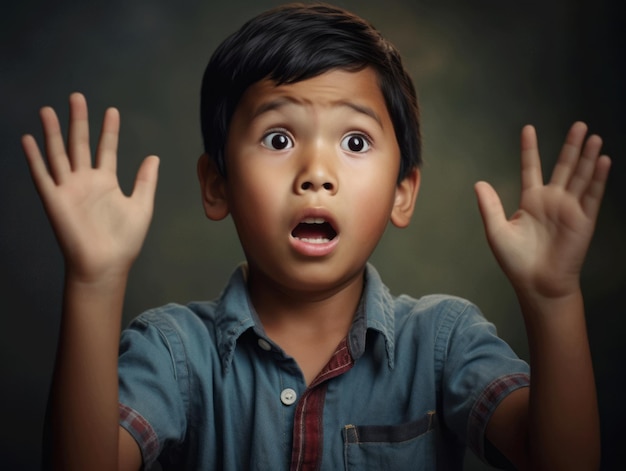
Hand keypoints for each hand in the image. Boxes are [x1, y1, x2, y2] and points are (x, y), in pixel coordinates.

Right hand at [22, 93, 158, 281]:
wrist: (106, 265)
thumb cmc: (125, 241)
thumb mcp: (142, 206)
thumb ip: (145, 181)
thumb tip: (154, 157)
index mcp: (106, 182)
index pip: (106, 149)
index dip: (109, 130)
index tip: (112, 110)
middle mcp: (86, 182)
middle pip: (80, 144)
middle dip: (79, 121)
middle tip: (77, 97)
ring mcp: (68, 189)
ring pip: (58, 154)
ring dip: (52, 132)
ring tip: (48, 109)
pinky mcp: (54, 200)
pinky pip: (42, 175)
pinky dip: (34, 158)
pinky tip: (29, 138)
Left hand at [474, 122, 610, 298]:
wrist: (538, 284)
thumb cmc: (516, 261)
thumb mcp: (497, 231)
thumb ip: (489, 206)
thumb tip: (478, 183)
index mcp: (530, 201)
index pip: (531, 168)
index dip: (530, 149)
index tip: (528, 129)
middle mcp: (552, 201)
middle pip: (563, 167)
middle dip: (571, 146)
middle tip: (578, 124)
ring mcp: (570, 209)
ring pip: (581, 176)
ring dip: (588, 157)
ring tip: (593, 136)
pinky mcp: (584, 220)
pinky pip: (593, 195)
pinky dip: (598, 178)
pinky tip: (603, 160)